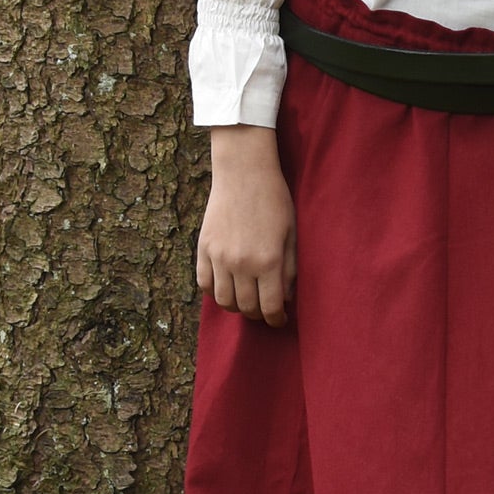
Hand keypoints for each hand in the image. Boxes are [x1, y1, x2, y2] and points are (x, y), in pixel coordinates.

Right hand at [197, 126, 296, 327]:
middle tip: (264, 309)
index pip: (270, 307)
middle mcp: (242, 264)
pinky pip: (204, 284)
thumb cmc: (274, 201)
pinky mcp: (203, 249)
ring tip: (245, 300)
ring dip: (236, 307)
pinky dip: (214, 292)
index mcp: (268, 261)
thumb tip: (284, 298)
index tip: (279, 320)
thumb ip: (289, 270)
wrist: (244, 173)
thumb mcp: (291, 235)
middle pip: (246, 308)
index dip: (276, 319)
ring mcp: (219, 257)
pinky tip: (226, 286)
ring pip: (223, 301)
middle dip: (258, 314)